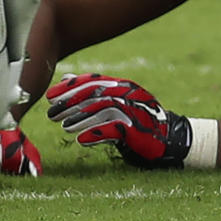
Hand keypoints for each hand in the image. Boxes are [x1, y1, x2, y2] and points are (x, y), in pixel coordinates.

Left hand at [46, 73, 192, 168]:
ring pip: (101, 110)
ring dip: (79, 119)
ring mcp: (132, 110)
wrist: (170, 138)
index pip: (90, 81)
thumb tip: (66, 79)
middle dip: (69, 102)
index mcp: (120, 84)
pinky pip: (112, 129)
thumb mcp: (115, 102)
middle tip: (51, 112)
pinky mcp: (137, 129)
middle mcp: (126, 93)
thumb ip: (93, 92)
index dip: (68, 87)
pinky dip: (95, 133)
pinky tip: (81, 141)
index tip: (50, 96)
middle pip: (93, 94)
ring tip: (64, 126)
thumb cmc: (138, 120)